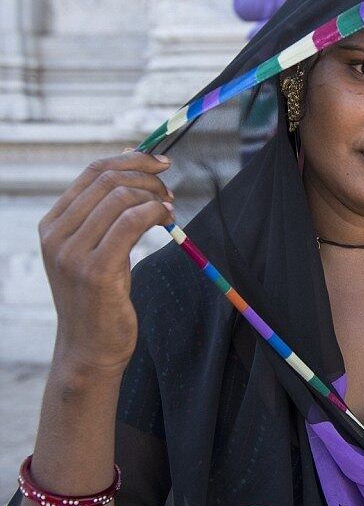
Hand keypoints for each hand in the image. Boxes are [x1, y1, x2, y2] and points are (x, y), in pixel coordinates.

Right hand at [39, 152, 174, 374]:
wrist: (89, 347)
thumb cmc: (100, 296)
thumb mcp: (96, 249)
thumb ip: (106, 214)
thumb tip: (133, 164)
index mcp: (53, 224)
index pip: (92, 172)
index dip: (131, 159)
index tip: (160, 161)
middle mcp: (56, 235)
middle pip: (107, 179)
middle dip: (147, 176)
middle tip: (169, 190)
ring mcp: (72, 253)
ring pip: (121, 197)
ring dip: (154, 196)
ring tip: (169, 209)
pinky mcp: (96, 270)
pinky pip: (130, 222)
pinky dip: (154, 213)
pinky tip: (167, 218)